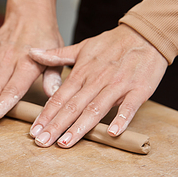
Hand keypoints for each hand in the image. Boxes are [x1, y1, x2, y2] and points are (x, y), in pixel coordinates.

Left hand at [28, 24, 167, 147]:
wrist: (146, 34)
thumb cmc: (112, 44)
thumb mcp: (82, 47)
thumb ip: (57, 55)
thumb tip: (32, 52)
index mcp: (81, 73)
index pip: (59, 97)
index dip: (46, 114)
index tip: (34, 130)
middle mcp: (96, 81)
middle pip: (73, 107)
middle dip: (56, 126)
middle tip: (42, 142)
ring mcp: (117, 86)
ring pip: (96, 109)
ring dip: (80, 127)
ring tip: (66, 143)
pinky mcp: (139, 90)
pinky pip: (129, 106)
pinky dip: (121, 119)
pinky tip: (113, 133)